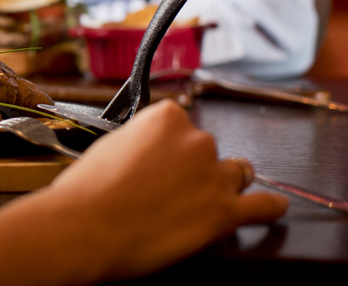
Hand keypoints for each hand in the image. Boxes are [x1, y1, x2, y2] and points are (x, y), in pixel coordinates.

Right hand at [0, 100, 286, 285]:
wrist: (86, 229)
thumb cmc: (83, 193)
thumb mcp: (101, 150)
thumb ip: (129, 144)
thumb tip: (129, 153)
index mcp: (163, 117)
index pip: (180, 122)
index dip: (171, 146)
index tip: (160, 161)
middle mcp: (194, 138)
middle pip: (208, 147)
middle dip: (194, 166)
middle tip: (166, 191)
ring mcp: (213, 174)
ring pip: (236, 170)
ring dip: (222, 183)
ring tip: (200, 201)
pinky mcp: (223, 212)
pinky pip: (261, 205)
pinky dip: (263, 208)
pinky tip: (264, 210)